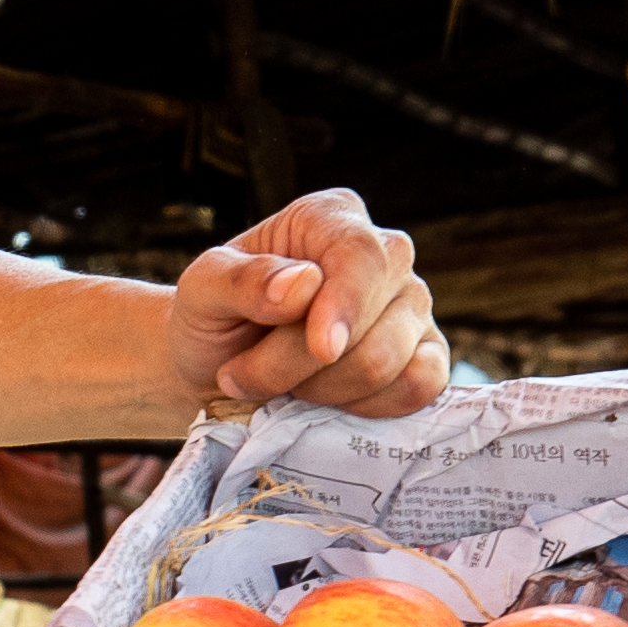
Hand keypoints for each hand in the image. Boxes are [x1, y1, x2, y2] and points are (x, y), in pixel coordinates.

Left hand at [166, 190, 445, 421]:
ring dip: (322, 391)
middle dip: (301, 364)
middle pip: (371, 321)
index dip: (344, 305)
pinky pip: (419, 388)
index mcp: (330, 219)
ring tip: (280, 384)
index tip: (321, 349)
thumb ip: (242, 280)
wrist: (216, 368)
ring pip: (389, 363)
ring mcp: (411, 305)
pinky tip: (327, 403)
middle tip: (246, 373)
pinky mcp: (426, 354)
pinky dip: (366, 408)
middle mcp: (385, 255)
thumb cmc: (214, 319)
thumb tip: (304, 283)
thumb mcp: (201, 291)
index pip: (360, 255)